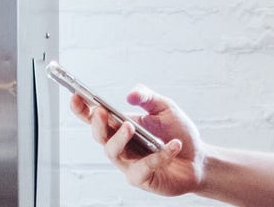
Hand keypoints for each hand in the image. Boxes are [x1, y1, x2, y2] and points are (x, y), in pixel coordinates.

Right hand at [70, 85, 204, 196]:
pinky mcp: (142, 178)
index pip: (95, 118)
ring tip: (130, 126)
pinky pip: (144, 168)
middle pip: (99, 136)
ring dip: (120, 139)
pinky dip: (159, 156)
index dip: (82, 109)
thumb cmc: (178, 133)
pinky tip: (174, 145)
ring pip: (113, 153)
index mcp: (121, 126)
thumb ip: (148, 98)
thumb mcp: (166, 108)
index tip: (75, 96)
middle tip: (102, 112)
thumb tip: (130, 94)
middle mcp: (121, 145)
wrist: (198, 160)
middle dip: (97, 124)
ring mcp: (128, 163)